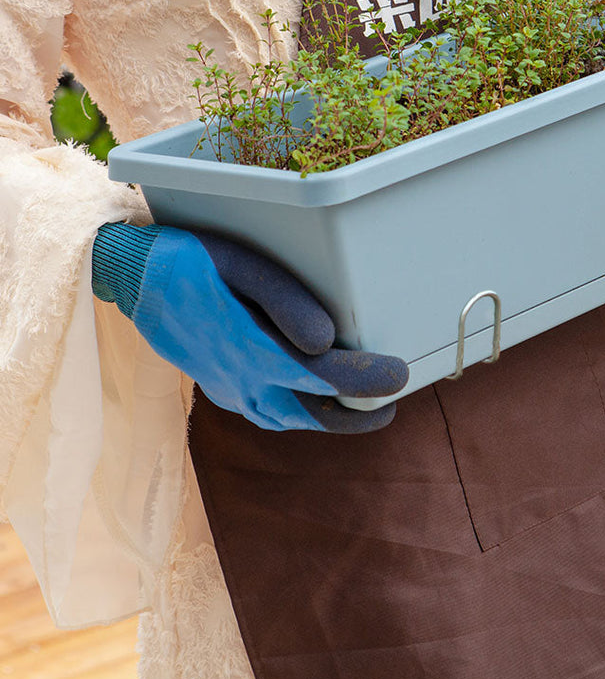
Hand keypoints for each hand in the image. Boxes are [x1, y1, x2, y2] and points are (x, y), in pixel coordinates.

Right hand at [91, 223, 407, 432]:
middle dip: (353, 416)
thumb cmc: (190, 258)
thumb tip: (329, 340)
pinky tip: (306, 401)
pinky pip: (264, 413)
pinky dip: (294, 414)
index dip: (365, 382)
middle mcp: (240, 379)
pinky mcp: (216, 386)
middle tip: (389, 409)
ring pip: (285, 419)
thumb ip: (285, 301)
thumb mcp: (240, 265)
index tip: (400, 378)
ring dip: (324, 420)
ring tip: (358, 410)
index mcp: (251, 350)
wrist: (129, 274)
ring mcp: (225, 388)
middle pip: (309, 413)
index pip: (322, 378)